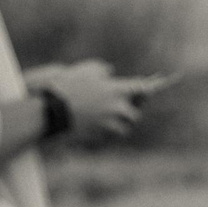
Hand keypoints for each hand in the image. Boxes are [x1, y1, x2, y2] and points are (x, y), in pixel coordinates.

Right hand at [27, 61, 164, 144]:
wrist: (53, 109)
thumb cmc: (69, 85)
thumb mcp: (87, 69)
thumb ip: (103, 69)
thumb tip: (110, 72)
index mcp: (116, 89)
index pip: (141, 89)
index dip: (149, 89)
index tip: (154, 88)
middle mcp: (117, 108)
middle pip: (135, 114)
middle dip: (131, 111)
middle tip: (130, 107)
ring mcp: (109, 124)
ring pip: (124, 128)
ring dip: (121, 124)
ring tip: (115, 119)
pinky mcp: (100, 136)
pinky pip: (111, 136)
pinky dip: (109, 132)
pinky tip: (102, 127)